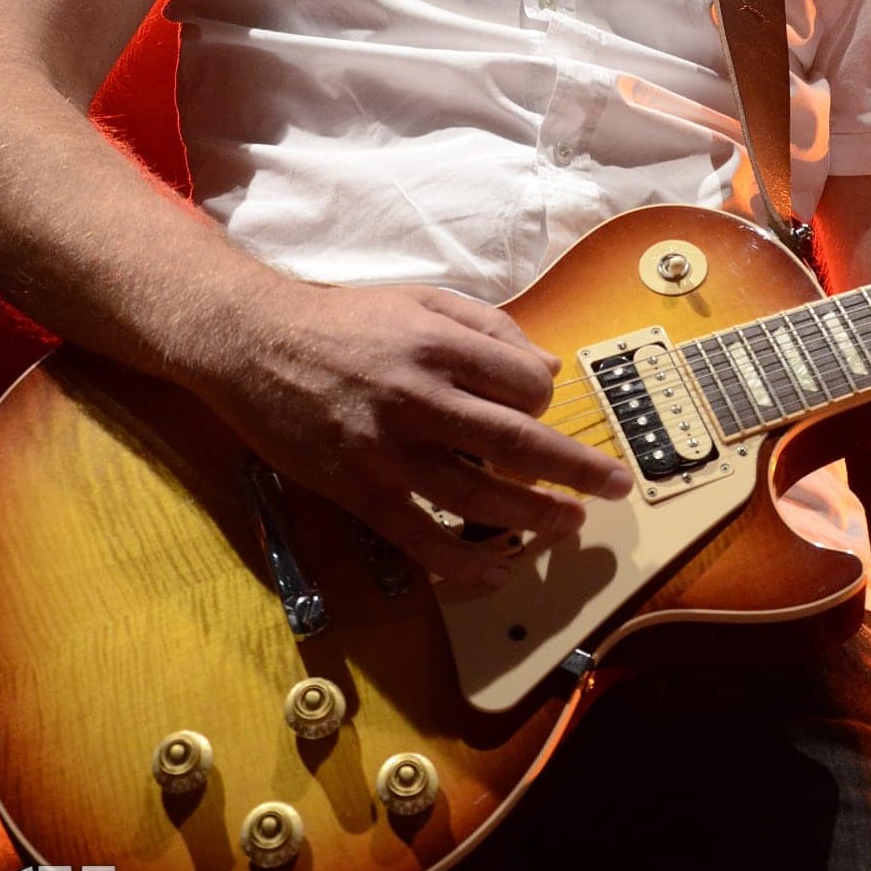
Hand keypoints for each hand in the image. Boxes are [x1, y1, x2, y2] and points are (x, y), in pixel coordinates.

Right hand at [189, 276, 632, 586]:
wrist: (254, 345)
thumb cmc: (344, 320)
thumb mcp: (419, 300)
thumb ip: (486, 327)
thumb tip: (546, 366)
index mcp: (438, 345)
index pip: (524, 382)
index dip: (546, 397)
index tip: (542, 406)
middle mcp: (419, 397)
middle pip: (516, 442)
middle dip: (576, 468)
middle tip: (616, 484)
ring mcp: (389, 450)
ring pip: (477, 495)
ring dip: (533, 516)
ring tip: (569, 524)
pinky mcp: (359, 489)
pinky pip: (420, 536)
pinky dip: (463, 560)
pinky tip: (497, 570)